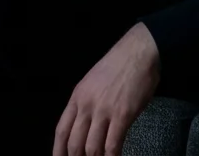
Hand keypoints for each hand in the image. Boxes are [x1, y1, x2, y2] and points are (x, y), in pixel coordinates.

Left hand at [54, 23, 160, 155]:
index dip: (59, 151)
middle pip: (74, 143)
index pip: (61, 131)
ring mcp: (104, 110)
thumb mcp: (92, 82)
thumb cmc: (118, 66)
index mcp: (77, 97)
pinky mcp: (123, 115)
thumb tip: (84, 126)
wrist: (139, 52)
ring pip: (92, 147)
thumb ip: (86, 103)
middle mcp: (86, 105)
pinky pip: (113, 144)